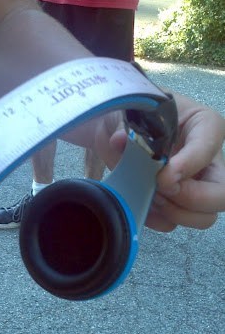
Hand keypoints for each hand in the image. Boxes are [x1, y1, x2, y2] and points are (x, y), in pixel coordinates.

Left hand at [94, 94, 224, 231]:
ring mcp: (195, 187)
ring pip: (204, 217)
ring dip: (175, 212)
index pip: (210, 146)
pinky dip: (156, 220)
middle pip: (222, 194)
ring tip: (152, 195)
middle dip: (192, 198)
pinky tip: (142, 203)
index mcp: (206, 127)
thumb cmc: (138, 114)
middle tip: (162, 189)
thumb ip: (131, 124)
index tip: (163, 175)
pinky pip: (173, 224)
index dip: (189, 165)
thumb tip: (119, 141)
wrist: (118, 129)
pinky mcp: (174, 204)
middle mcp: (208, 161)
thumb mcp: (136, 109)